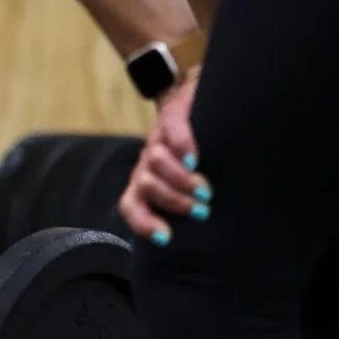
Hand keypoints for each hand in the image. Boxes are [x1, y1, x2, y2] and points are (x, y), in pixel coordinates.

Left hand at [118, 72, 210, 243]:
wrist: (190, 101)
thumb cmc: (193, 157)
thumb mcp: (186, 184)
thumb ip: (188, 205)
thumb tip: (207, 236)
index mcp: (146, 182)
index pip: (131, 206)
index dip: (143, 223)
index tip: (166, 237)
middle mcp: (147, 162)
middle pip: (145, 185)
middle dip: (174, 201)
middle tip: (203, 209)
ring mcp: (158, 138)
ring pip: (154, 160)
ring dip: (179, 179)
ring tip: (205, 188)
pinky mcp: (172, 114)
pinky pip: (172, 130)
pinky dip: (183, 147)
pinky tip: (194, 159)